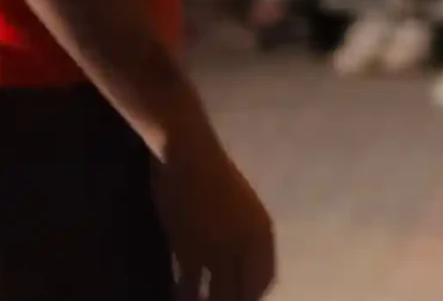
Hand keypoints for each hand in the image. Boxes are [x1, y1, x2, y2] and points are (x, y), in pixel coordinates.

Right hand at [150, 127, 275, 300]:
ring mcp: (219, 248)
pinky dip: (185, 296)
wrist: (190, 156)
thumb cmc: (214, 177)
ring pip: (218, 297)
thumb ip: (244, 237)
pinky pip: (190, 286)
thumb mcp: (242, 209)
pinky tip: (178, 298)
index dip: (252, 297)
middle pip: (244, 294)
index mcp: (263, 233)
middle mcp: (247, 244)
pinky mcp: (190, 248)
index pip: (264, 281)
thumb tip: (238, 265)